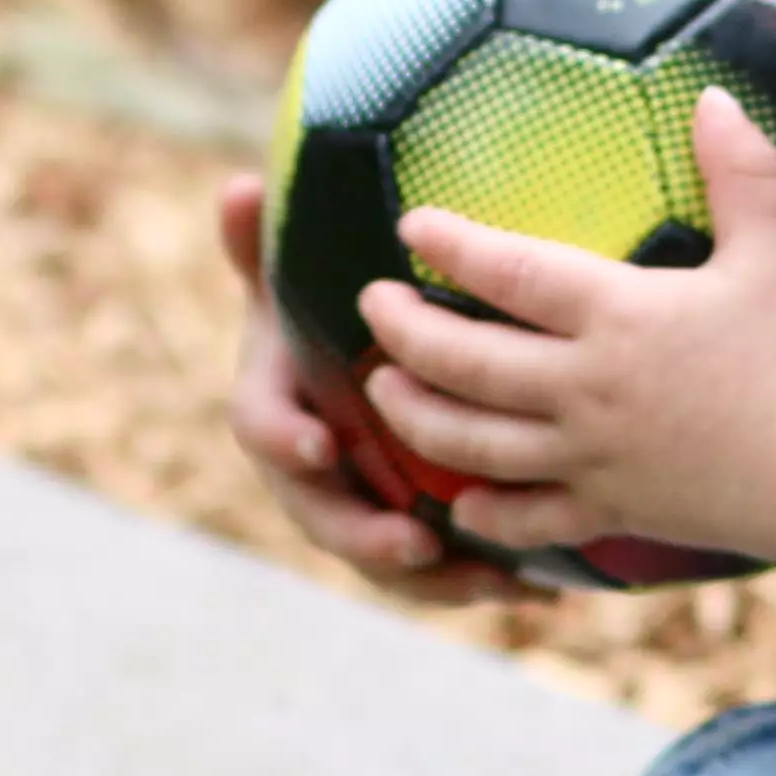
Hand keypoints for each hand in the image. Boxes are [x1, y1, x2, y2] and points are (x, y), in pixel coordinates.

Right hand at [217, 175, 519, 604]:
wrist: (363, 354)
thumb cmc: (329, 308)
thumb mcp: (299, 270)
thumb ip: (267, 240)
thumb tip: (242, 188)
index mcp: (278, 400)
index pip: (260, 425)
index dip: (283, 439)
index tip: (317, 444)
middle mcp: (312, 467)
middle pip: (323, 515)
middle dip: (365, 534)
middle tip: (410, 543)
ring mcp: (358, 505)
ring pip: (383, 559)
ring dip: (433, 578)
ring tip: (487, 580)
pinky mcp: (408, 529)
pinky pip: (436, 571)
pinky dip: (480, 580)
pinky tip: (534, 587)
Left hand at [358, 89, 775, 599]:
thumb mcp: (771, 253)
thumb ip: (740, 172)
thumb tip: (713, 94)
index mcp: (618, 315)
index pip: (509, 272)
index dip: (450, 245)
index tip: (410, 228)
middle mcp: (587, 386)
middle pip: (465, 362)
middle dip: (402, 333)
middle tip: (370, 307)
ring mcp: (591, 455)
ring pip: (474, 442)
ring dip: (415, 416)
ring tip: (383, 391)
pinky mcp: (610, 508)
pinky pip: (529, 518)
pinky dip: (486, 512)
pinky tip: (459, 500)